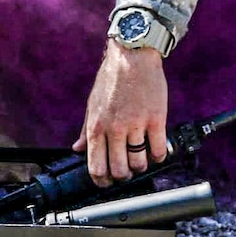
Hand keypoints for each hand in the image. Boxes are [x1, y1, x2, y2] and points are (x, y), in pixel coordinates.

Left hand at [72, 39, 167, 187]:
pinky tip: (155, 151)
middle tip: (127, 171)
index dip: (103, 181)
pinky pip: (158, 150)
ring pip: (140, 163)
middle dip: (124, 176)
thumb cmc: (112, 77)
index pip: (96, 167)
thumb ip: (85, 129)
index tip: (108, 181)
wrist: (132, 55)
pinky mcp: (156, 118)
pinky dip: (158, 156)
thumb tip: (77, 148)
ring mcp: (136, 124)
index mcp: (96, 126)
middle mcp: (115, 128)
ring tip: (141, 159)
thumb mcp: (92, 103)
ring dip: (141, 166)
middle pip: (120, 170)